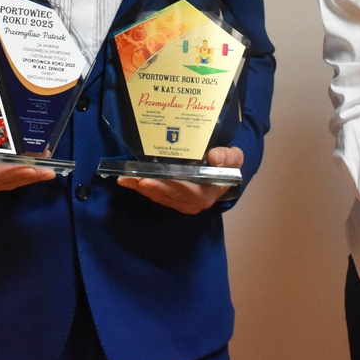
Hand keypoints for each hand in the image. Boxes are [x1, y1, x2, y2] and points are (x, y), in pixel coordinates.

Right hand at [0, 124, 54, 196]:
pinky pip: (13, 177)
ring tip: (50, 170)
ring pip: (13, 181)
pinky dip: (28, 172)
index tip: (28, 169)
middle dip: (28, 176)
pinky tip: (42, 164)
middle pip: (7, 181)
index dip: (11, 172)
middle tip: (48, 172)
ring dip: (32, 176)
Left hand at [116, 146, 242, 213]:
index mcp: (206, 194)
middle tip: (130, 179)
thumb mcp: (235, 157)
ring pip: (159, 196)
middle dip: (147, 186)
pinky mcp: (174, 200)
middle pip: (167, 194)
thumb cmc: (229, 165)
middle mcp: (192, 203)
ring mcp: (182, 203)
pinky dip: (143, 189)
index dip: (166, 186)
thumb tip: (214, 156)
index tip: (149, 180)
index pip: (184, 191)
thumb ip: (228, 157)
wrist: (227, 175)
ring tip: (125, 179)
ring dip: (141, 188)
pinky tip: (130, 181)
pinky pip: (157, 196)